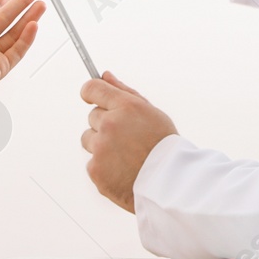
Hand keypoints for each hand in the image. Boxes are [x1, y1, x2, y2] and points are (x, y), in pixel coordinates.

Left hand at [81, 72, 177, 212]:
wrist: (170, 184)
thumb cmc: (163, 145)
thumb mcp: (150, 112)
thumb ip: (124, 92)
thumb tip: (104, 75)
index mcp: (125, 107)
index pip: (93, 89)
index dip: (90, 91)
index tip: (91, 96)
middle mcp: (109, 125)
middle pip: (93, 116)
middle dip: (106, 124)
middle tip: (127, 137)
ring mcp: (100, 148)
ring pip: (89, 139)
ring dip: (101, 144)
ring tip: (125, 155)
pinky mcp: (95, 170)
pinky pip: (92, 162)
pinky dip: (104, 166)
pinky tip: (123, 170)